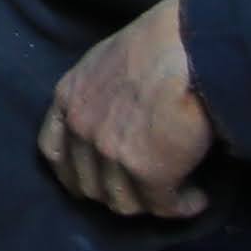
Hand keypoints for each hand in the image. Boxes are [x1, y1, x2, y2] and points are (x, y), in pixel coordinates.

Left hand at [40, 0, 214, 219]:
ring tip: (177, 197)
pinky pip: (162, 206)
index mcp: (68, 97)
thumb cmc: (160, 43)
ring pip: (124, 202)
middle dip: (116, 193)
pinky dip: (181, 207)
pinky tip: (197, 199)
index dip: (73, 173)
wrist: (188, 47)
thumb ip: (101, 93)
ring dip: (151, 203)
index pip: (53, 151)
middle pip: (88, 184)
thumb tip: (122, 119)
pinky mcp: (147, 172)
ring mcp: (110, 153)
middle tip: (145, 190)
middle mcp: (81, 128)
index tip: (93, 182)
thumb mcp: (107, 60)